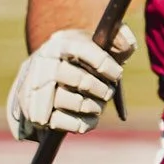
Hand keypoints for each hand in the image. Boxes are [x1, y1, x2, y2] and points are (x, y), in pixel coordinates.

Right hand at [7, 26, 135, 139]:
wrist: (50, 80)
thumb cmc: (83, 61)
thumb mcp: (100, 46)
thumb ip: (119, 40)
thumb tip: (128, 43)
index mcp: (61, 44)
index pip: (81, 50)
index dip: (103, 63)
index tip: (117, 74)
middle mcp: (44, 63)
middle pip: (77, 79)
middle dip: (99, 89)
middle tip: (108, 93)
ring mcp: (36, 89)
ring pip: (69, 101)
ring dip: (92, 106)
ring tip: (98, 105)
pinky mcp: (35, 114)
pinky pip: (61, 122)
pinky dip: (82, 123)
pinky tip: (89, 117)